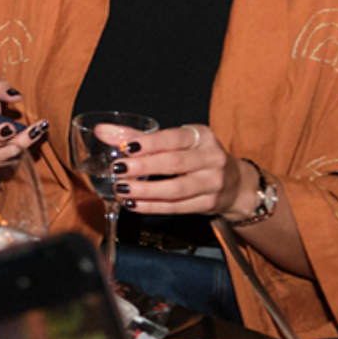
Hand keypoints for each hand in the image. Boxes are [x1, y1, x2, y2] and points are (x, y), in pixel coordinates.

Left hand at [105, 122, 239, 218]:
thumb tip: (103, 131)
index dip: (149, 143)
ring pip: (175, 189)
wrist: (234, 183)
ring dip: (145, 191)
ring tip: (122, 189)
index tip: (126, 147)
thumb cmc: (196, 156)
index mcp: (201, 136)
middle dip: (143, 167)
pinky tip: (133, 204)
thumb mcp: (176, 141)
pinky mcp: (208, 204)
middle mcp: (211, 158)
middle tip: (118, 169)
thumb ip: (139, 136)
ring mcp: (212, 183)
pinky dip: (152, 207)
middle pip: (174, 163)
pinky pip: (176, 207)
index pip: (173, 138)